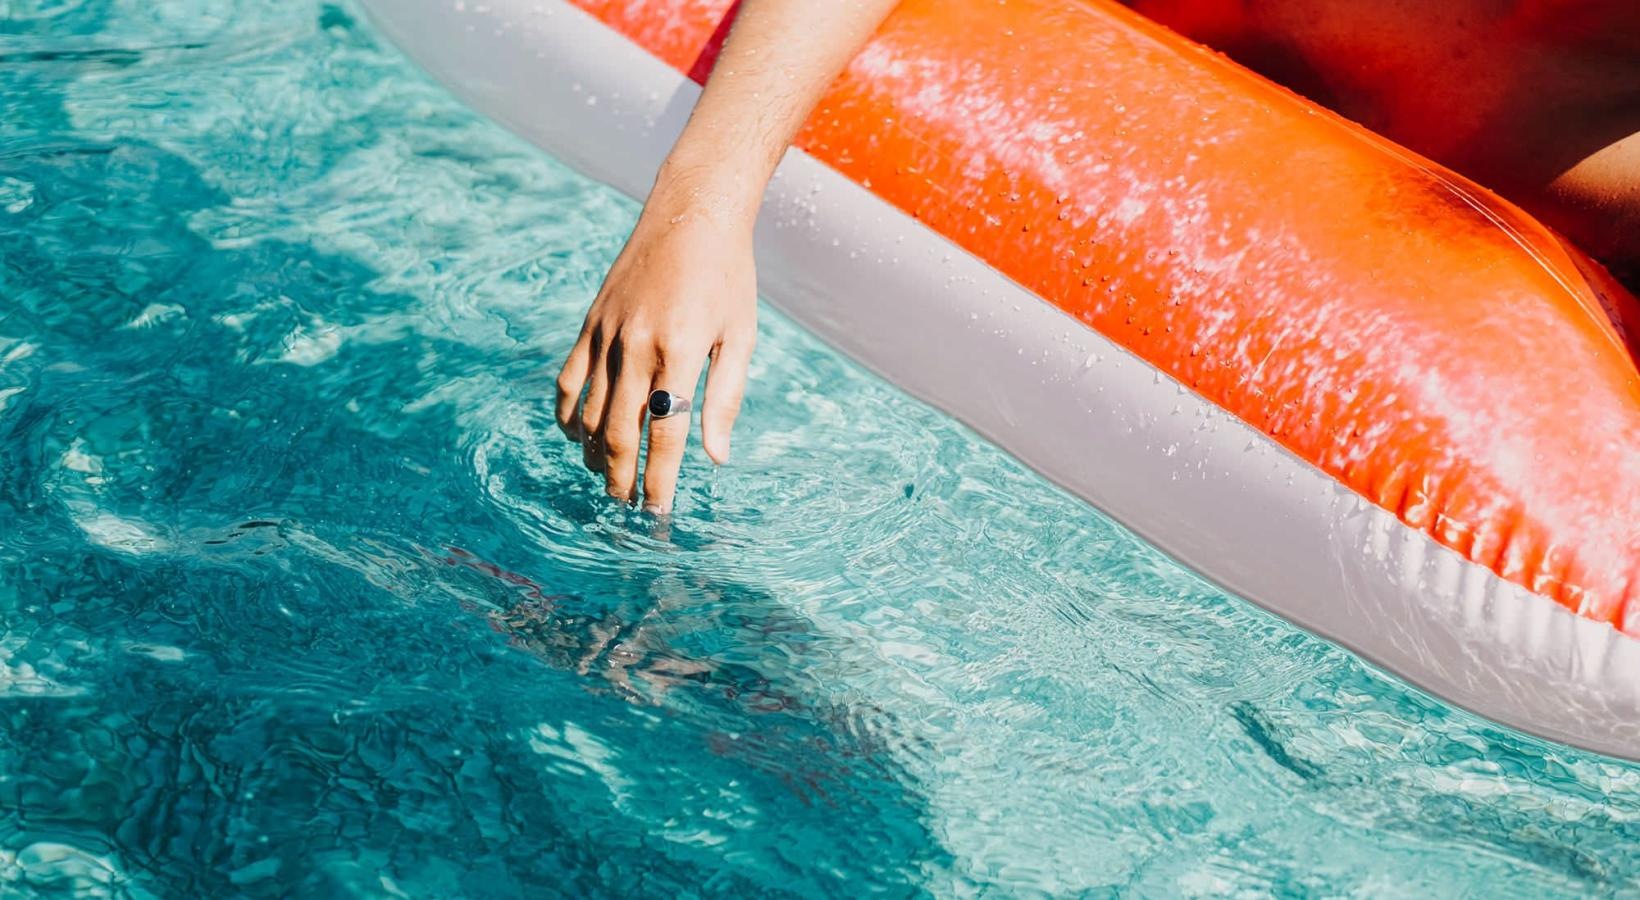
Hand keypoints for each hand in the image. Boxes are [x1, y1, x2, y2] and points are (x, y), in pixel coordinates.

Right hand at [554, 193, 757, 513]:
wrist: (691, 213)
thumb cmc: (728, 278)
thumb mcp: (741, 337)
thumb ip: (726, 398)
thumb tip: (715, 458)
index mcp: (682, 351)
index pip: (665, 433)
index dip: (659, 481)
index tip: (657, 515)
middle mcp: (638, 344)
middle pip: (619, 431)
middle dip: (622, 478)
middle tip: (627, 507)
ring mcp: (608, 333)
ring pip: (589, 411)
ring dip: (595, 454)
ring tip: (607, 480)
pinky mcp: (591, 322)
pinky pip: (569, 379)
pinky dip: (567, 414)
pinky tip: (577, 437)